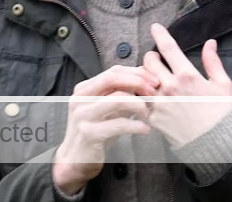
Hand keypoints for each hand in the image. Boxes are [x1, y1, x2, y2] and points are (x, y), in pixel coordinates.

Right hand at [52, 66, 151, 196]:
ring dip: (139, 104)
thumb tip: (146, 77)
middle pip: (113, 79)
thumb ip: (123, 93)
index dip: (137, 73)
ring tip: (149, 113)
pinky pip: (119, 124)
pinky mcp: (89, 133)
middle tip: (154, 92)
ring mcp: (83, 115)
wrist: (76, 159)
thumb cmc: (96, 131)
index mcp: (85, 89)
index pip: (114, 71)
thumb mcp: (109, 108)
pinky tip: (146, 129)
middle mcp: (80, 98)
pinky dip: (136, 125)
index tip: (154, 80)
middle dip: (138, 82)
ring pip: (117, 99)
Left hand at [139, 23, 231, 148]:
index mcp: (187, 75)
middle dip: (151, 57)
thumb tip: (210, 43)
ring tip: (150, 77)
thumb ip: (213, 61)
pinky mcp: (153, 117)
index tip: (155, 27)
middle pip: (149, 61)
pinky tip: (146, 95)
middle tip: (156, 60)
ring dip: (143, 75)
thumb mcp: (222, 84)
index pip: (168, 48)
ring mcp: (159, 102)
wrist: (213, 142)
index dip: (160, 34)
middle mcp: (169, 86)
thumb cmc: (220, 113)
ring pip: (140, 79)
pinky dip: (140, 95)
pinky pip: (139, 100)